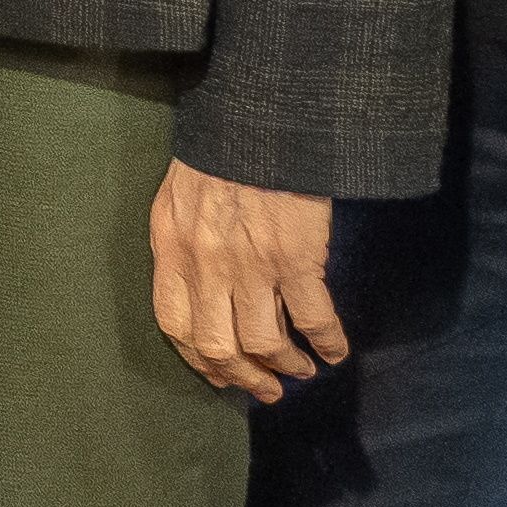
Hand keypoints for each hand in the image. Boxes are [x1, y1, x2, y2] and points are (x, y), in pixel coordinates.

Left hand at [151, 161, 348, 401]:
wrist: (260, 117)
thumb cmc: (220, 152)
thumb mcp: (179, 196)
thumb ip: (182, 243)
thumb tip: (197, 287)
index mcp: (172, 247)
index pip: (175, 324)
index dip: (198, 359)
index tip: (219, 375)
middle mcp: (205, 264)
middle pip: (218, 346)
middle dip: (244, 377)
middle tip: (266, 390)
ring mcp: (250, 264)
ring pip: (265, 342)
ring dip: (286, 365)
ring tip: (300, 370)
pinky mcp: (295, 258)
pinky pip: (313, 318)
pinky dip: (327, 342)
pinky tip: (334, 351)